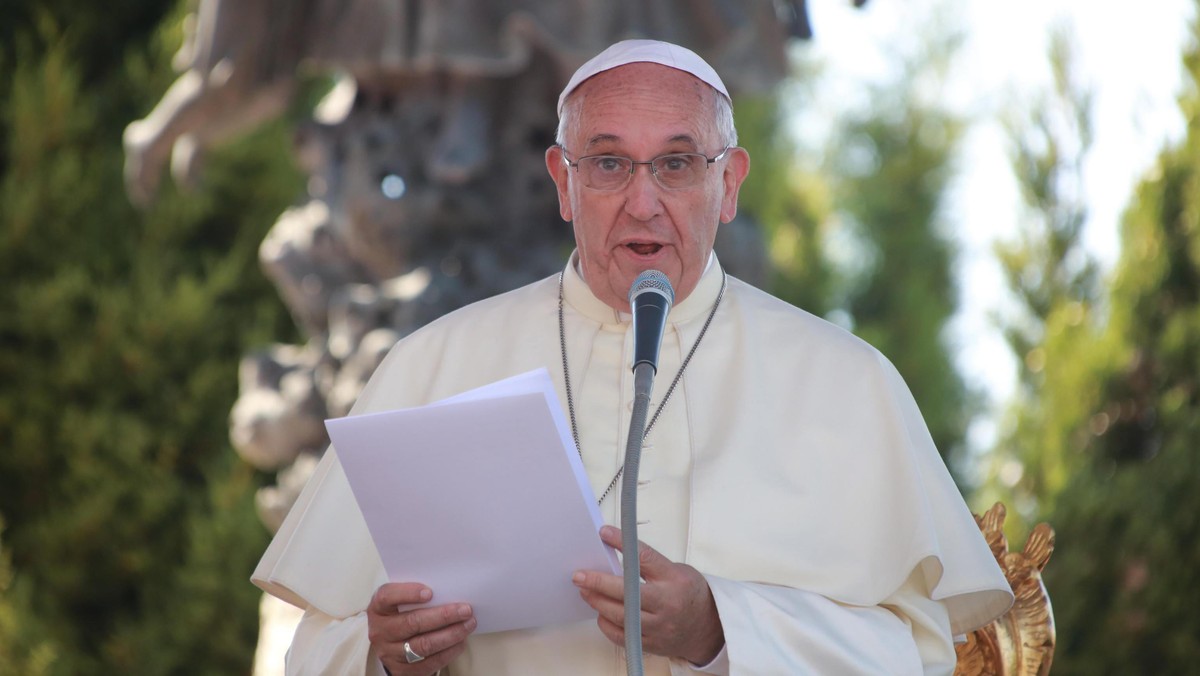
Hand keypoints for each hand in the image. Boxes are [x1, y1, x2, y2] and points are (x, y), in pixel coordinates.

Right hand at [367, 583, 476, 674]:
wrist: (389, 642)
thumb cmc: (401, 613)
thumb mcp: (401, 600)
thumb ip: (417, 593)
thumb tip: (450, 589)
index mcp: (379, 608)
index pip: (387, 597)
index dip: (408, 593)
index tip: (430, 592)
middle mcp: (380, 631)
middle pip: (412, 623)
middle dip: (443, 616)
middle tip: (465, 610)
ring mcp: (390, 653)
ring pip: (423, 645)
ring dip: (451, 634)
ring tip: (468, 624)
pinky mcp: (401, 671)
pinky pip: (428, 663)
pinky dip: (448, 652)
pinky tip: (460, 642)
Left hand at [572, 526, 723, 664]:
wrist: (708, 628)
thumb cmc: (690, 594)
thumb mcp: (677, 570)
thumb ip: (649, 565)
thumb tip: (616, 553)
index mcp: (674, 579)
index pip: (644, 557)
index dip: (622, 543)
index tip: (604, 533)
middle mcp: (666, 603)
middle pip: (627, 592)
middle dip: (598, 582)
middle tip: (580, 575)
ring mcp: (658, 626)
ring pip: (621, 615)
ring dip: (598, 602)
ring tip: (585, 591)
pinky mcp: (651, 643)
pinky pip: (622, 635)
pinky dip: (607, 624)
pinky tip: (600, 613)